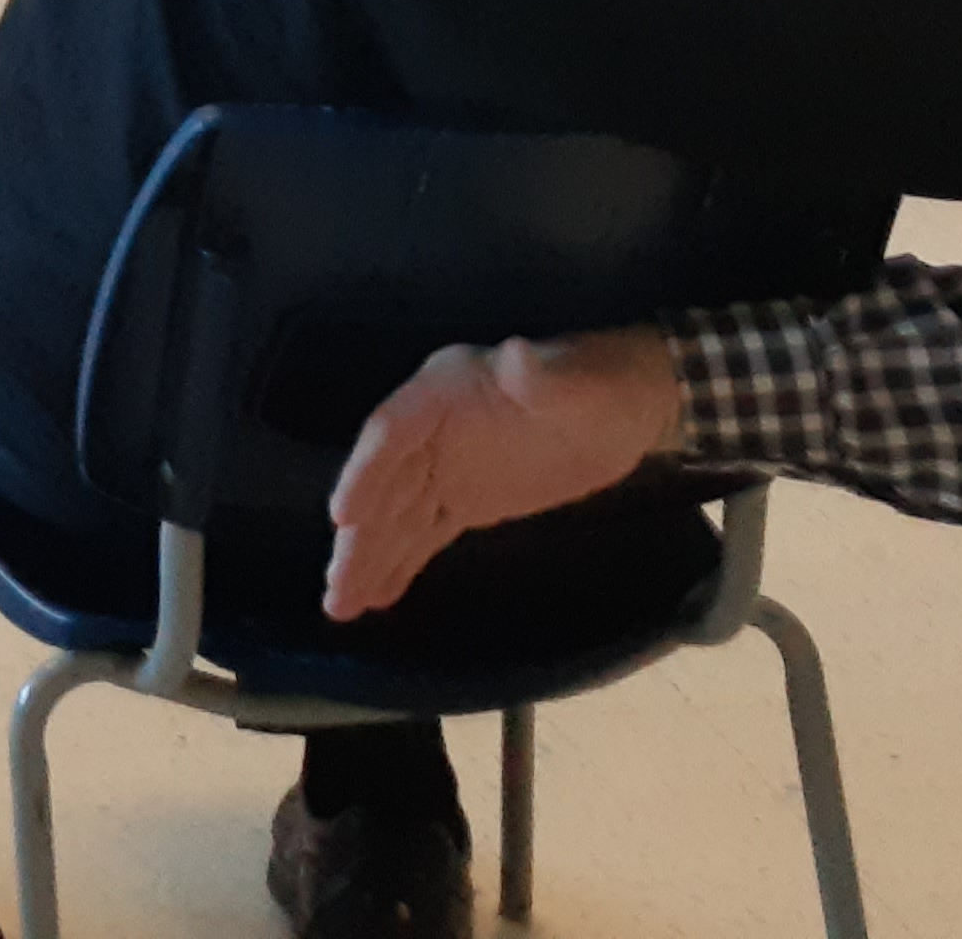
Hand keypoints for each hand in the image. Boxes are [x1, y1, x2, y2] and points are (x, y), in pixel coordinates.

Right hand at [323, 328, 682, 621]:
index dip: (365, 472)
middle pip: (382, 486)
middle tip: (336, 584)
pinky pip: (422, 534)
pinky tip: (377, 598)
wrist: (625, 406)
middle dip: (358, 536)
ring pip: (395, 518)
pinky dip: (399, 565)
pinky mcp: (464, 500)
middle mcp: (428, 430)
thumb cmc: (601, 384)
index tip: (343, 516)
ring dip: (367, 559)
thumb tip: (515, 355)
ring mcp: (442, 467)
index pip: (391, 432)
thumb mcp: (578, 380)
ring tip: (340, 606)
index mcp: (443, 391)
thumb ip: (542, 375)